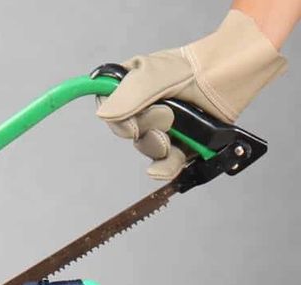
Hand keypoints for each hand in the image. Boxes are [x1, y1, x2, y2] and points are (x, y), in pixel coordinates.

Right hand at [98, 10, 285, 179]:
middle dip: (144, 130)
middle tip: (164, 116)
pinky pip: (168, 163)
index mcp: (129, 91)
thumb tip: (104, 115)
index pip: (109, 112)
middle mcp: (144, 110)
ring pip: (147, 149)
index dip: (117, 121)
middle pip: (129, 133)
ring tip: (171, 136)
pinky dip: (164, 169)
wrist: (229, 71)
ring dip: (156, 147)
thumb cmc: (191, 66)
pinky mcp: (183, 143)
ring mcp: (164, 128)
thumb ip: (124, 96)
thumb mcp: (149, 74)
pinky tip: (162, 169)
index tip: (130, 122)